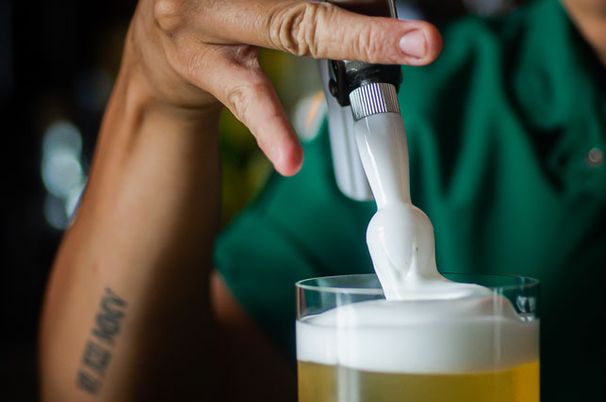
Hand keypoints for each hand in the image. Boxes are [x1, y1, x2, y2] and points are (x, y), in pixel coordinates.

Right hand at [124, 0, 442, 174]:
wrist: (158, 42)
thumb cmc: (224, 8)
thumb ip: (314, 4)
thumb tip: (383, 11)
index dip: (361, 0)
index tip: (412, 25)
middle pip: (304, 0)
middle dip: (363, 22)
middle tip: (423, 39)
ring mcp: (204, 20)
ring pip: (287, 30)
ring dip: (347, 44)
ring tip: (394, 62)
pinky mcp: (200, 66)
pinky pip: (246, 97)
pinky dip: (272, 128)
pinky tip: (291, 158)